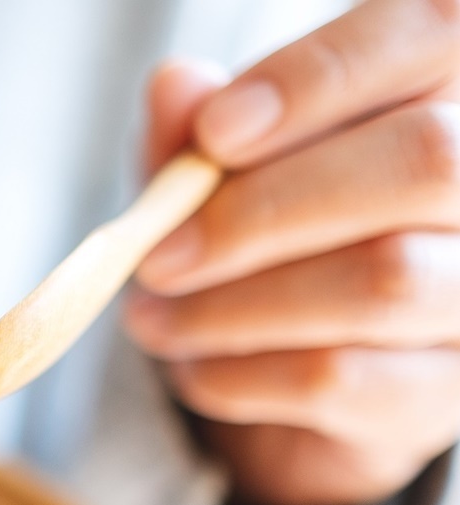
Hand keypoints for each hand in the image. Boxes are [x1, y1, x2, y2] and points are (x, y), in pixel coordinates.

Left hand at [126, 0, 459, 504]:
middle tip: (156, 254)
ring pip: (382, 279)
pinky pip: (346, 378)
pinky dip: (241, 375)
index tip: (216, 132)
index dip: (322, 76)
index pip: (428, 32)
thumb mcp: (212, 170)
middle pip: (423, 162)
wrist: (292, 371)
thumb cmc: (261, 233)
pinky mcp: (451, 393)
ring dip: (233, 307)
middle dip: (262, 211)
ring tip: (151, 317)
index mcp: (446, 84)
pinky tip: (193, 367)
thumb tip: (176, 87)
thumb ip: (196, 126)